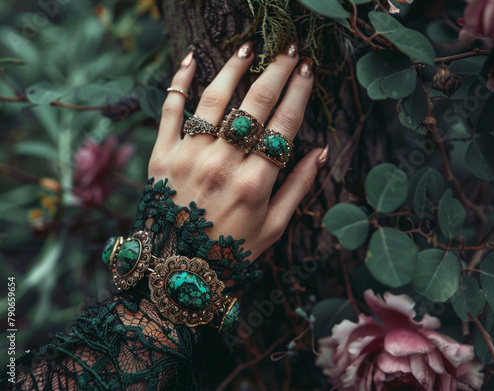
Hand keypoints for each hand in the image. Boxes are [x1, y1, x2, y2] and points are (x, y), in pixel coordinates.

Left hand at [148, 42, 326, 260]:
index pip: (284, 125)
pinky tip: (192, 60)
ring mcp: (189, 157)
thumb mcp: (273, 227)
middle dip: (277, 71)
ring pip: (215, 99)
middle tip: (290, 50)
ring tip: (249, 47)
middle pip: (255, 105)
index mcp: (255, 183)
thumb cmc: (230, 252)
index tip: (309, 70)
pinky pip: (169, 111)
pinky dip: (179, 83)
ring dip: (234, 68)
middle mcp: (222, 164)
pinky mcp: (161, 156)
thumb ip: (298, 188)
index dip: (299, 93)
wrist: (175, 270)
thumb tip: (321, 152)